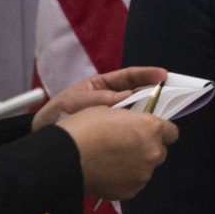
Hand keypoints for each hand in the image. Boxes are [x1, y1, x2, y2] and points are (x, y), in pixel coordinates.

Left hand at [33, 66, 166, 129]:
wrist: (44, 138)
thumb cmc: (57, 113)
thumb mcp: (76, 100)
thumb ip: (100, 99)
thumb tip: (129, 96)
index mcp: (103, 86)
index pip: (129, 77)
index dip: (147, 75)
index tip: (163, 76)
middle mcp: (113, 100)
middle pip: (139, 94)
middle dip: (154, 93)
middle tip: (171, 94)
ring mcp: (115, 117)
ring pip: (138, 113)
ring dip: (148, 113)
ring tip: (161, 114)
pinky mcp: (116, 134)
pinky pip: (131, 130)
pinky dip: (139, 130)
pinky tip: (146, 132)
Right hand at [60, 105, 178, 200]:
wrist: (63, 158)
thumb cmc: (83, 128)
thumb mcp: (111, 110)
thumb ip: (133, 120)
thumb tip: (137, 124)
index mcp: (151, 128)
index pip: (171, 132)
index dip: (159, 131)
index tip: (147, 132)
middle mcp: (153, 152)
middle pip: (160, 151)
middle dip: (147, 148)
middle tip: (126, 146)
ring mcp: (143, 174)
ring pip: (146, 168)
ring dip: (136, 164)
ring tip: (111, 161)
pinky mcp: (131, 190)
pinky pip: (134, 183)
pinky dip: (125, 179)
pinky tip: (107, 173)